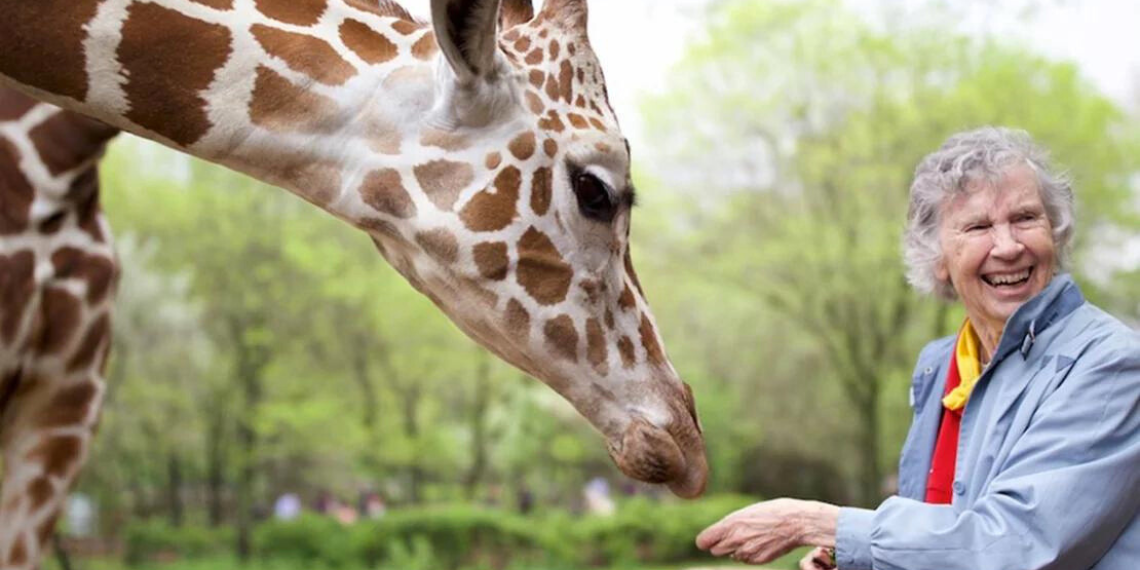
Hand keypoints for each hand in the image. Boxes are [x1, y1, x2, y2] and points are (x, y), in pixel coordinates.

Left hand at [696, 498, 838, 564]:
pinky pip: (746, 560)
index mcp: (731, 524)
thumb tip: (719, 534)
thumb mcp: (747, 512)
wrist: (798, 522)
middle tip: (733, 535)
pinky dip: (750, 554)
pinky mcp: (758, 560)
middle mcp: (736, 540)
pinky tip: (761, 543)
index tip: (709, 539)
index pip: (703, 541)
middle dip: (720, 545)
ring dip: (737, 549)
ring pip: (732, 555)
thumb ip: (731, 524)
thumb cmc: (773, 511)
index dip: (706, 540)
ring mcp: (747, 552)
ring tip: (752, 536)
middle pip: (716, 551)